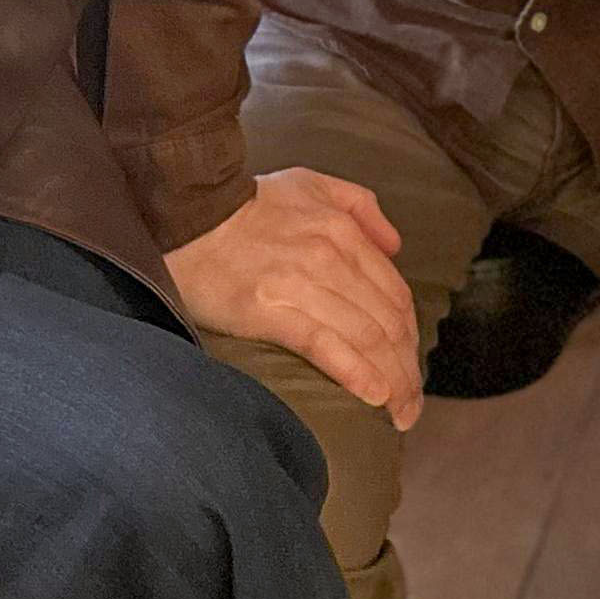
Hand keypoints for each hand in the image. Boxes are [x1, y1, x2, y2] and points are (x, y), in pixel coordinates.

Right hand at [165, 168, 422, 429]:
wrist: (186, 214)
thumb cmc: (248, 205)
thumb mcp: (312, 184)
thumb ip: (361, 206)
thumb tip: (395, 246)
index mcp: (344, 231)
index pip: (396, 296)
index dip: (412, 339)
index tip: (413, 370)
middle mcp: (330, 258)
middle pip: (387, 325)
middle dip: (407, 371)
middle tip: (412, 407)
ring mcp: (301, 284)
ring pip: (365, 339)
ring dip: (392, 382)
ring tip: (400, 414)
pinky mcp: (269, 310)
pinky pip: (324, 345)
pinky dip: (355, 372)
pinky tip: (373, 396)